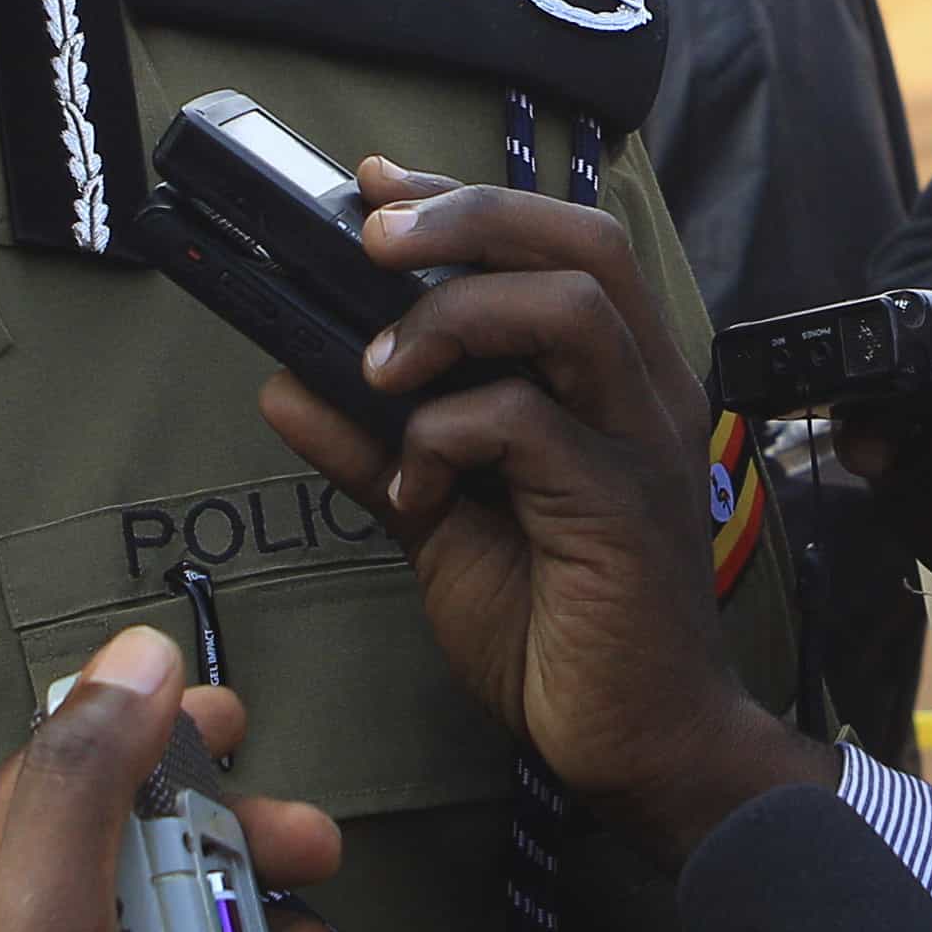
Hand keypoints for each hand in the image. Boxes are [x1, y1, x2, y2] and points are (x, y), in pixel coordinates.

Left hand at [256, 161, 835, 859]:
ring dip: (453, 316)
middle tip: (370, 237)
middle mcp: (645, 390)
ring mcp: (641, 443)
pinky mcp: (618, 507)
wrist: (633, 746)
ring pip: (570, 308)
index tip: (373, 185)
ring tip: (378, 368)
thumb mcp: (442, 521)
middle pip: (582, 242)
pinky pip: (529, 423)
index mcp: (616, 376)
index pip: (560, 240)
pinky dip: (447, 436)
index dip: (465, 198)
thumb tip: (286, 383)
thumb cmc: (554, 628)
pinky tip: (415, 489)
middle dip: (467, 217)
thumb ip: (376, 449)